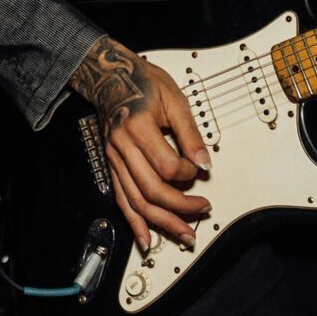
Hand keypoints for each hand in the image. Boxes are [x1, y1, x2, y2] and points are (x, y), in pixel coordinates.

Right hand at [70, 36, 209, 249]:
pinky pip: (121, 200)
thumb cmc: (143, 82)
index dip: (188, 171)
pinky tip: (146, 239)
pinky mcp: (112, 165)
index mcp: (137, 126)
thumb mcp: (173, 98)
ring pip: (137, 201)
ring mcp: (114, 158)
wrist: (110, 76)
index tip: (199, 166)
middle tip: (202, 209)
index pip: (166, 165)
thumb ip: (190, 132)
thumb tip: (205, 161)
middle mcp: (121, 146)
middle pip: (151, 190)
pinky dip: (134, 222)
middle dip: (180, 207)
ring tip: (183, 234)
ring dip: (162, 222)